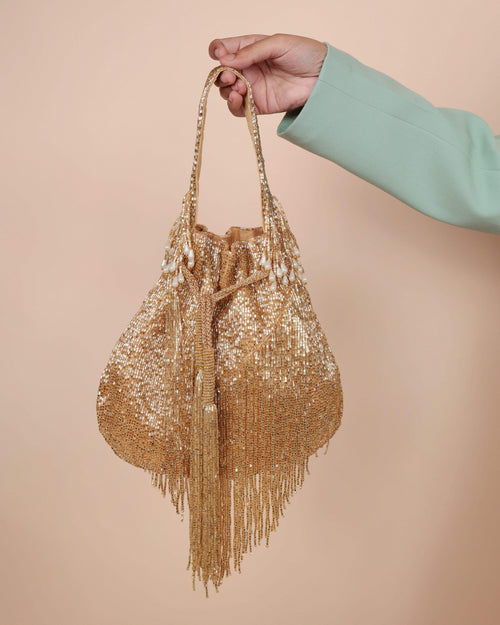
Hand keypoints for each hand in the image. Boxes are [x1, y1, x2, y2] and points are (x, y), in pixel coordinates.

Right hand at [208, 33, 326, 116]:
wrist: (322, 77)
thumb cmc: (304, 53)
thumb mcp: (277, 43)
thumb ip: (251, 52)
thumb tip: (224, 61)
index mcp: (250, 49)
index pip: (223, 49)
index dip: (217, 51)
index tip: (220, 55)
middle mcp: (248, 68)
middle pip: (221, 73)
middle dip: (220, 74)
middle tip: (229, 75)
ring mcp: (253, 87)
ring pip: (226, 91)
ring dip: (226, 90)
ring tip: (238, 86)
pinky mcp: (259, 105)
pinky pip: (238, 109)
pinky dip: (233, 105)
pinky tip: (237, 98)